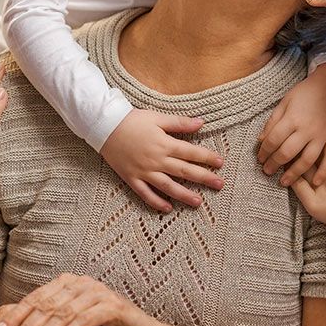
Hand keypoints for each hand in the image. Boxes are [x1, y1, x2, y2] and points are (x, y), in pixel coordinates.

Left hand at [0, 274, 152, 325]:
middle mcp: (81, 283)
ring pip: (63, 313)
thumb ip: (46, 323)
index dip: (16, 314)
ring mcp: (98, 292)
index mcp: (67, 283)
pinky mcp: (113, 306)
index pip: (36, 297)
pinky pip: (85, 319)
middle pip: (46, 305)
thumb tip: (10, 321)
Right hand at [101, 108, 223, 212]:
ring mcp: (144, 171)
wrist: (104, 126)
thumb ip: (179, 123)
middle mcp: (157, 160)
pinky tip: (168, 208)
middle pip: (184, 171)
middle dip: (204, 178)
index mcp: (164, 144)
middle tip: (219, 184)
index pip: (191, 152)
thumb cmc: (132, 120)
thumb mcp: (157, 117)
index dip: (207, 157)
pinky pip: (145, 194)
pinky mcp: (132, 178)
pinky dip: (156, 202)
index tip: (220, 163)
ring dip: (184, 195)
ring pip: (168, 186)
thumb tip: (201, 123)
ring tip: (198, 202)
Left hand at [258, 64, 325, 185]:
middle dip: (274, 164)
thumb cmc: (307, 91)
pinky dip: (323, 172)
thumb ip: (273, 121)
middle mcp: (307, 129)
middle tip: (267, 172)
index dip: (264, 152)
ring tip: (284, 182)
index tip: (260, 158)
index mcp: (292, 119)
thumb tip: (261, 140)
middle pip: (287, 153)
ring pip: (307, 160)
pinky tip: (316, 183)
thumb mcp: (286, 101)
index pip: (273, 140)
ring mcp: (322, 136)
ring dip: (294, 174)